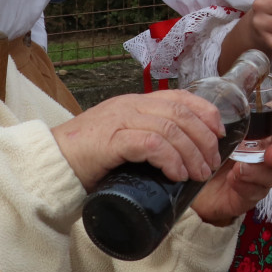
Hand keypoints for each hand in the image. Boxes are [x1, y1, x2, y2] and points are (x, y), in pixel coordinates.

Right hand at [51, 89, 225, 191]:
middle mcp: (130, 106)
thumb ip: (145, 141)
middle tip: (211, 164)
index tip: (221, 133)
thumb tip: (179, 160)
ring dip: (191, 153)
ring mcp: (120, 120)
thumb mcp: (123, 142)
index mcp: (135, 103)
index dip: (206, 112)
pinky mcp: (111, 140)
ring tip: (198, 174)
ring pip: (171, 128)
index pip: (180, 97)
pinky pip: (151, 144)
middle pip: (181, 113)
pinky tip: (177, 174)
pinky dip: (170, 159)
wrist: (49, 164)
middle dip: (204, 138)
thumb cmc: (87, 159)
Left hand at [191, 104, 271, 225]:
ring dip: (258, 170)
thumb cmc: (204, 146)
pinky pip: (257, 191)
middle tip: (269, 154)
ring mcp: (259, 174)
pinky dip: (246, 185)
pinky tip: (233, 180)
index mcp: (259, 129)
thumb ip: (221, 111)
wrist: (189, 180)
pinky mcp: (250, 193)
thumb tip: (229, 92)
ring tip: (240, 168)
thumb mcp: (211, 125)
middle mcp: (264, 151)